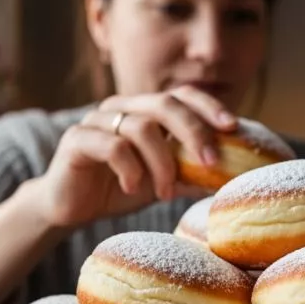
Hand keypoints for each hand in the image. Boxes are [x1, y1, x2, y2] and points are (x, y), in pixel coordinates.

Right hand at [25, 86, 236, 228]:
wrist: (70, 208)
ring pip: (141, 128)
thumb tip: (232, 180)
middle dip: (194, 131)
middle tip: (210, 163)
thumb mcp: (162, 183)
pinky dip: (130, 170)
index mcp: (145, 111)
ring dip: (161, 163)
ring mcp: (97, 120)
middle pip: (165, 103)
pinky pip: (112, 146)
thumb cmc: (118, 189)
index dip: (209, 107)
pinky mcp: (76, 139)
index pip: (182, 96)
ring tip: (165, 192)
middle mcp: (122, 108)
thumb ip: (191, 176)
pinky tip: (132, 188)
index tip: (233, 128)